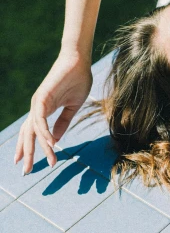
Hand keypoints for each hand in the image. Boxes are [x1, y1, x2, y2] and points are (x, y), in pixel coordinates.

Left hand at [14, 52, 92, 173]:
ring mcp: (38, 103)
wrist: (79, 61)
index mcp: (43, 110)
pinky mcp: (42, 97)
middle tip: (26, 171)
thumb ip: (63, 123)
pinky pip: (41, 120)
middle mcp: (37, 108)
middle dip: (27, 153)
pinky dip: (45, 133)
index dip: (29, 148)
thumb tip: (55, 141)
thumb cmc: (77, 80)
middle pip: (28, 135)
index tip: (29, 164)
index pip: (32, 133)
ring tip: (48, 161)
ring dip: (40, 147)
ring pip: (34, 130)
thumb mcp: (72, 107)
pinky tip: (51, 144)